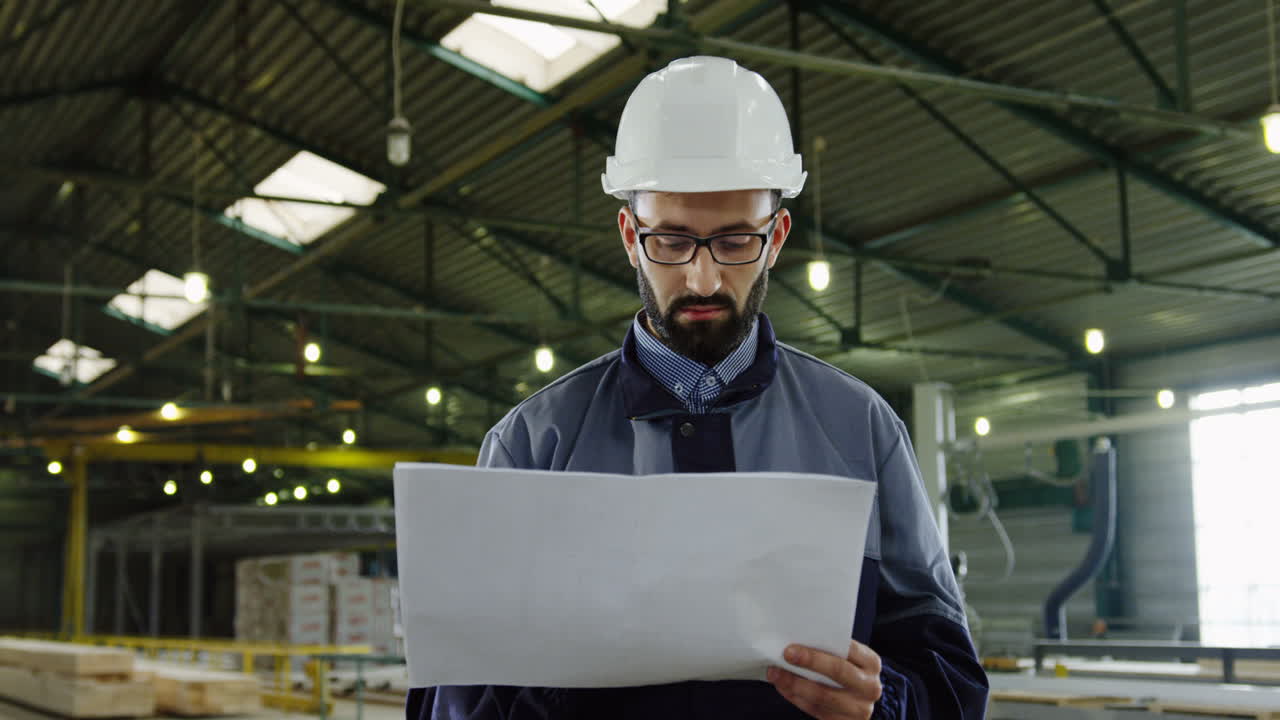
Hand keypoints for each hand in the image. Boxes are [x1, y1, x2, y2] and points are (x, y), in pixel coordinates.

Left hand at [767, 640, 882, 718]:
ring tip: (776, 674)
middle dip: (810, 662)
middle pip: (838, 671)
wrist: (859, 701)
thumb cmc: (848, 672)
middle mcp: (870, 686)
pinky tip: (783, 687)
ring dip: (795, 683)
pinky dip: (796, 698)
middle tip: (785, 655)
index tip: (793, 647)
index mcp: (871, 663)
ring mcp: (860, 709)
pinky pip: (816, 710)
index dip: (821, 648)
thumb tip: (797, 641)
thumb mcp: (849, 659)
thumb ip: (832, 650)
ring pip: (823, 695)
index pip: (848, 650)